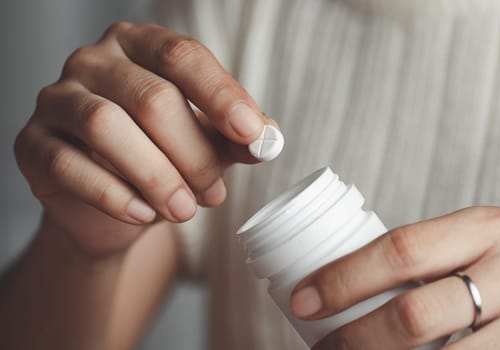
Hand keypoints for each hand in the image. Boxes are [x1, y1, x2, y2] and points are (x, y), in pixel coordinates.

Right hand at [14, 22, 271, 256]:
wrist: (110, 203)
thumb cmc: (161, 159)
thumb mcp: (203, 142)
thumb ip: (231, 136)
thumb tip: (266, 139)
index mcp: (139, 46)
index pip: (183, 56)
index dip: (221, 95)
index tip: (252, 134)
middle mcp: (93, 61)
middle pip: (150, 96)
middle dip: (192, 152)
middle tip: (214, 192)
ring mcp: (56, 99)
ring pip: (105, 126)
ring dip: (156, 175)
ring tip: (185, 210)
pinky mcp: (32, 143)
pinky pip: (69, 165)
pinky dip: (113, 195)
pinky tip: (144, 215)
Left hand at [289, 207, 499, 348]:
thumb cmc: (493, 265)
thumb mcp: (468, 244)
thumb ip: (420, 259)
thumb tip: (333, 283)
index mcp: (484, 228)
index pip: (400, 250)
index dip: (343, 279)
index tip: (303, 301)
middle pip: (414, 315)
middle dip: (355, 338)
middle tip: (325, 346)